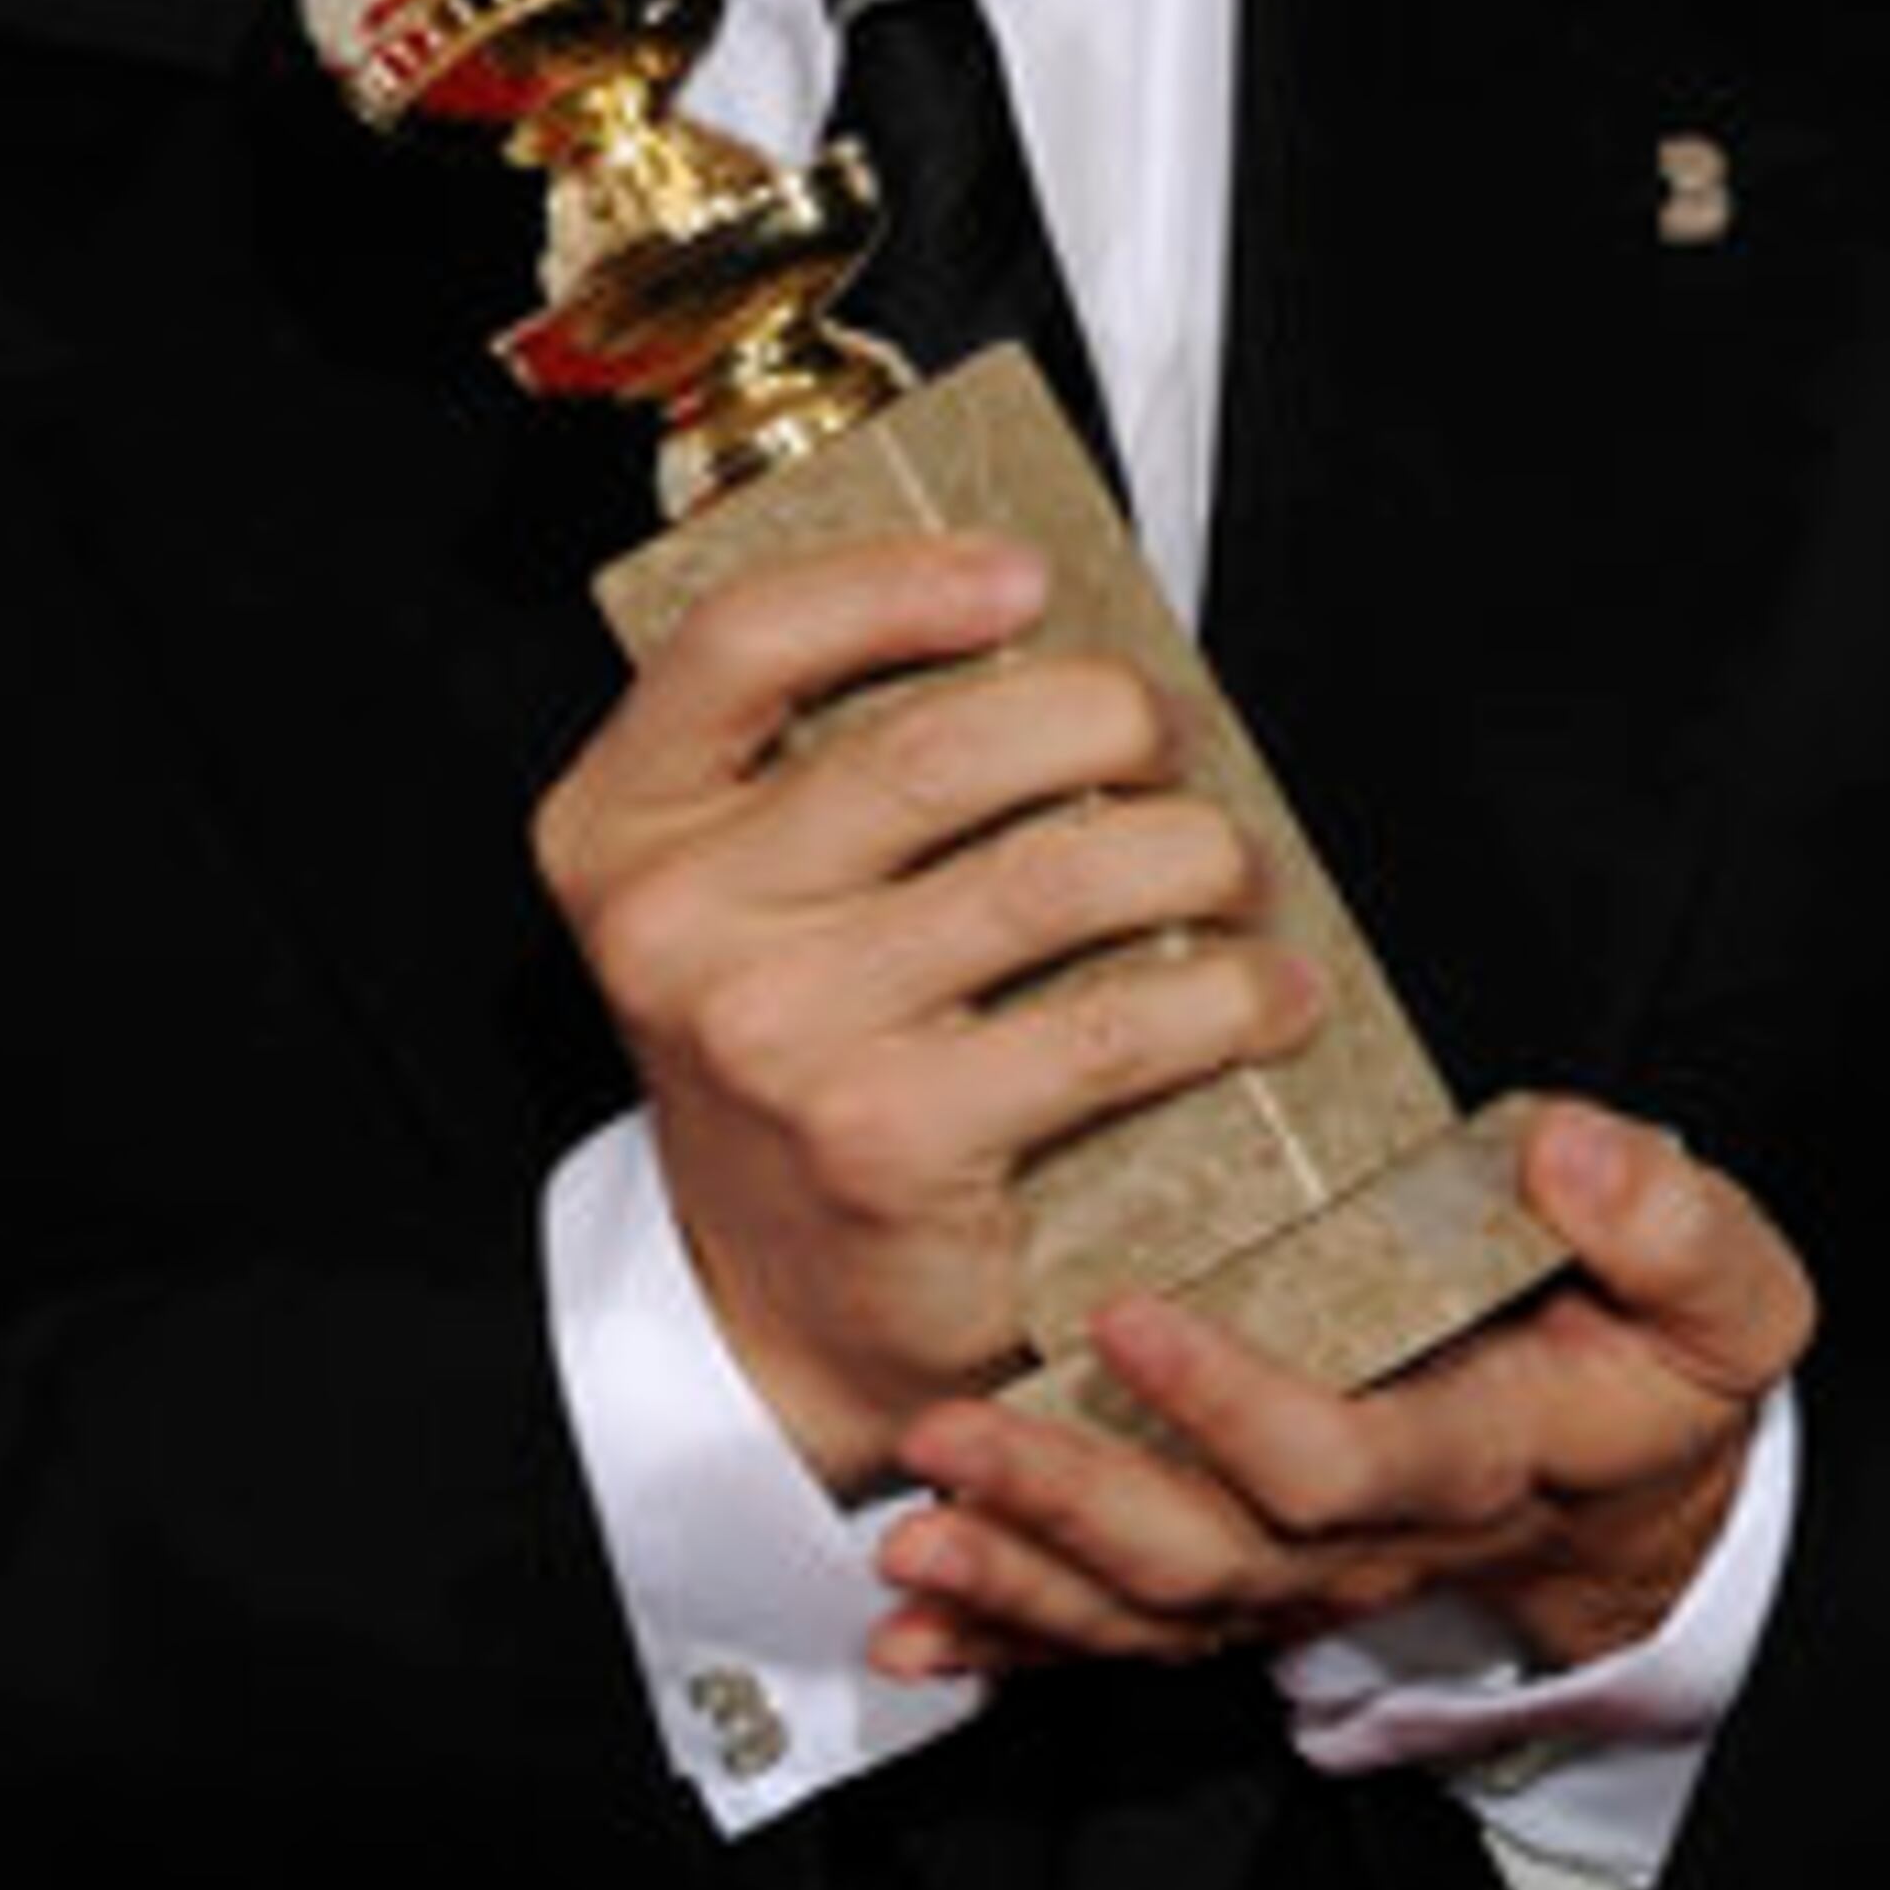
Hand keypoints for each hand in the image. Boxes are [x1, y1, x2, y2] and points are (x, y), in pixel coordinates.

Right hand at [532, 533, 1322, 1494]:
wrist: (776, 1312)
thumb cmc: (798, 1052)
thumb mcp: (746, 891)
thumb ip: (827, 761)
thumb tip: (1046, 636)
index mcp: (622, 825)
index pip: (744, 639)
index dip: (898, 580)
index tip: (1029, 577)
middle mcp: (676, 924)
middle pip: (935, 748)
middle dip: (1104, 716)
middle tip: (1171, 738)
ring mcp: (778, 1035)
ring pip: (1049, 876)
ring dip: (1192, 853)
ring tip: (1235, 867)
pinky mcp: (887, 1141)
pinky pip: (1104, 1028)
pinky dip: (1221, 997)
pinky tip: (1267, 993)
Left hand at [868, 1100, 1812, 1681]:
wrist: (1653, 1494)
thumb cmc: (1667, 1364)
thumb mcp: (1727, 1289)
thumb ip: (1668, 1224)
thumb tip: (1568, 1151)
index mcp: (1479, 1461)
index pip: (1340, 1461)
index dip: (1232, 1407)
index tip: (1128, 1316)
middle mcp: (1373, 1542)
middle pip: (1208, 1556)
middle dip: (1069, 1505)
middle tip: (952, 1432)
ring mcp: (1304, 1577)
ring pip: (1150, 1610)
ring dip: (1019, 1580)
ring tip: (909, 1536)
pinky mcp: (1256, 1581)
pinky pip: (1128, 1632)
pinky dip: (1017, 1642)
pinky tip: (916, 1635)